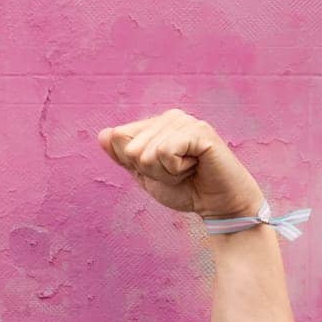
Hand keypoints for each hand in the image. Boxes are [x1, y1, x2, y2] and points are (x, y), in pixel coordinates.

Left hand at [96, 109, 264, 218]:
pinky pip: (165, 152)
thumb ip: (124, 156)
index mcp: (156, 123)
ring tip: (188, 170)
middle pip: (131, 149)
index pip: (118, 139)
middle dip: (150, 170)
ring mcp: (186, 121)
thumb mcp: (145, 175)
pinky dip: (176, 169)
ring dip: (165, 172)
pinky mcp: (200, 131)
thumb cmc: (185, 189)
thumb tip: (104, 133)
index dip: (136, 165)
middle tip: (177, 172)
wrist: (218, 205)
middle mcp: (170, 116)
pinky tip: (195, 166)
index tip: (162, 170)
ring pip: (147, 153)